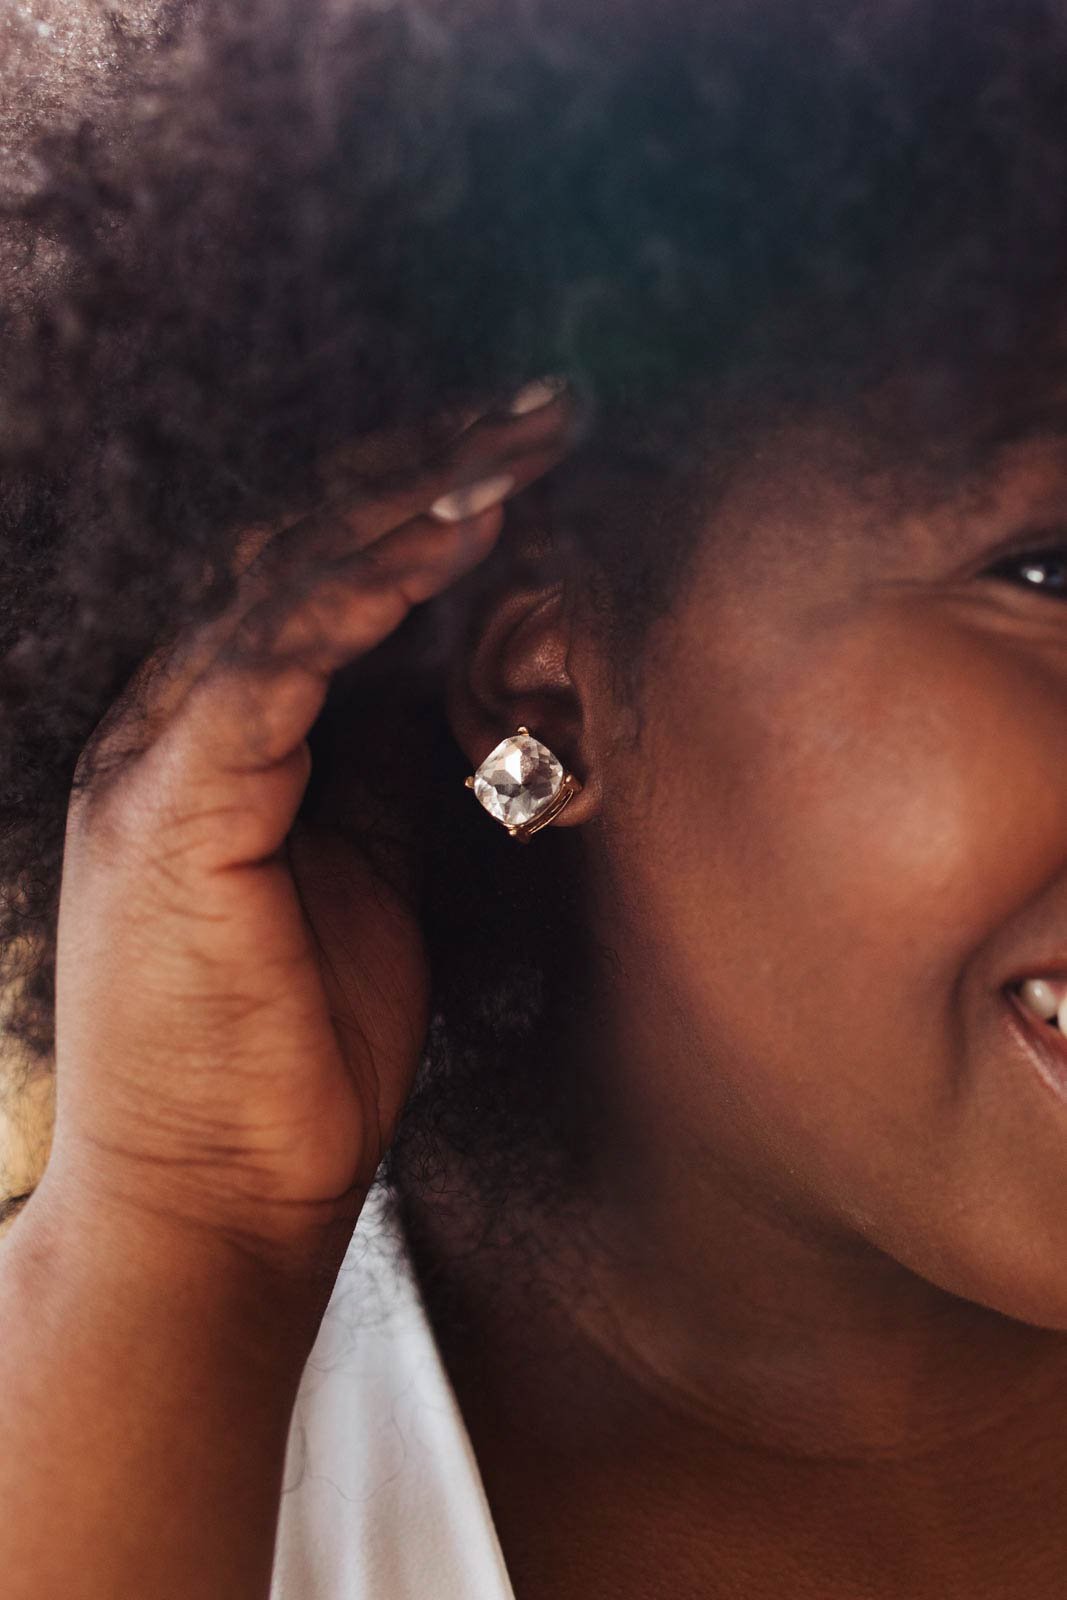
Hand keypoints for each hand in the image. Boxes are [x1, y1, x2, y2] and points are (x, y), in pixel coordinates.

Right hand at [40, 384, 572, 1277]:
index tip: (540, 451)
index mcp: (230, 732)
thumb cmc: (296, 1051)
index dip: (430, 501)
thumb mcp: (371, 876)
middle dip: (431, 469)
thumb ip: (388, 765)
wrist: (217, 1196)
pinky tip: (445, 543)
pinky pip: (262, 670)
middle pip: (305, 548)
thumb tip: (455, 678)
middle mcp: (181, 720)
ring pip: (281, 586)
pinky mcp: (165, 810)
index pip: (326, 574)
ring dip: (405, 510)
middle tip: (549, 410)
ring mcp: (160, 758)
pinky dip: (352, 599)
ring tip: (516, 449)